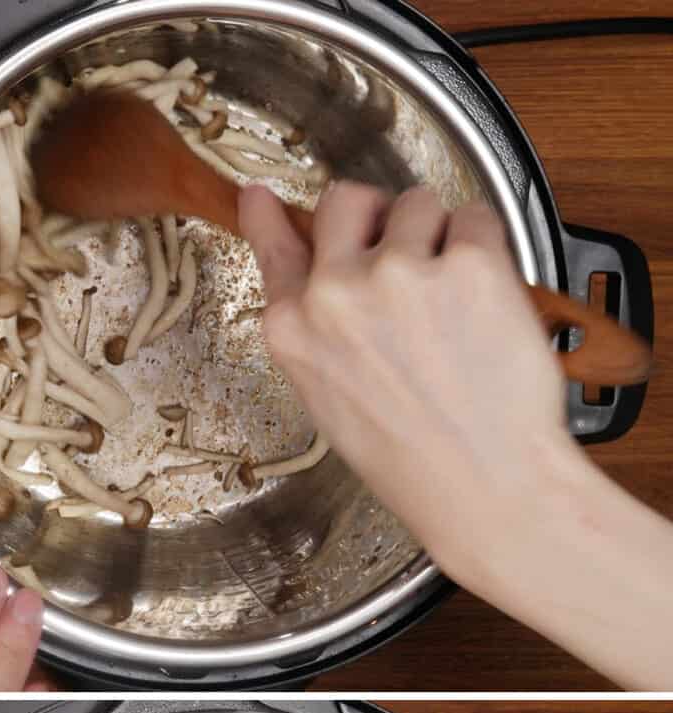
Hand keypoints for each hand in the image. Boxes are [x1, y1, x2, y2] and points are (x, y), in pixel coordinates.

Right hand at [241, 181, 672, 688]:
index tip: (261, 195)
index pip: (272, 248)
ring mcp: (398, 273)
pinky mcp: (466, 262)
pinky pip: (476, 219)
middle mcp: (334, 293)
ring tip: (453, 300)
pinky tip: (484, 305)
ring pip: (418, 202)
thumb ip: (318, 328)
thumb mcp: (331, 397)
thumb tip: (315, 272)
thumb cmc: (410, 456)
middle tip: (404, 252)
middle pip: (346, 199)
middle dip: (376, 216)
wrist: (481, 484)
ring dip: (438, 235)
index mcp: (292, 331)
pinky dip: (486, 250)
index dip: (270, 217)